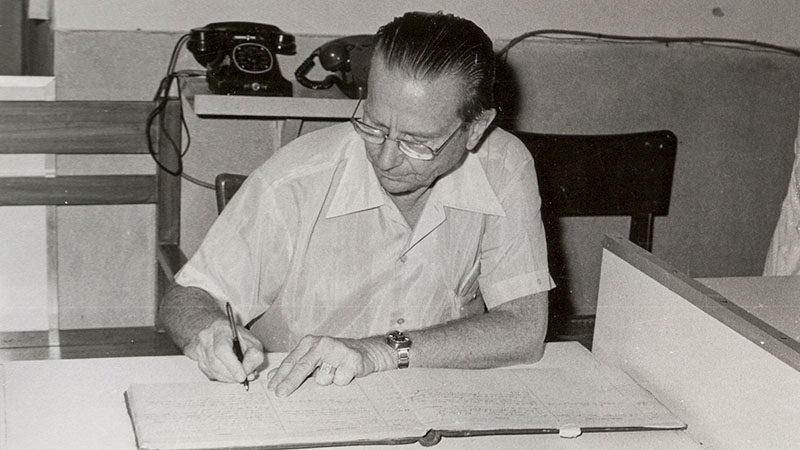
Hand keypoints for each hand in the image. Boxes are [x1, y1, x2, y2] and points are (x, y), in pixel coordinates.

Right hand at [185, 319, 264, 383]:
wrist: (226, 333)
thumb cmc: (241, 339)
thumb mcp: (254, 344)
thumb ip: (254, 357)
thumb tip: (248, 374)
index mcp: (221, 327)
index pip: (222, 349)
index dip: (232, 365)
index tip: (242, 377)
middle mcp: (206, 336)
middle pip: (215, 362)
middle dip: (231, 375)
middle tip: (243, 379)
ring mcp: (199, 347)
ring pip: (212, 370)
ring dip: (227, 378)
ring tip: (238, 376)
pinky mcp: (198, 358)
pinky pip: (209, 373)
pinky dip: (222, 377)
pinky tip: (230, 374)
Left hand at [266, 335, 393, 396]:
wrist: (367, 352)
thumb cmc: (336, 356)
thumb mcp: (313, 358)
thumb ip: (293, 366)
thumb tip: (271, 376)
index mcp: (310, 342)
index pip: (291, 361)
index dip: (281, 376)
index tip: (272, 389)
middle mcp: (323, 343)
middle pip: (302, 366)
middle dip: (290, 382)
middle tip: (280, 395)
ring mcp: (338, 350)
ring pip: (322, 378)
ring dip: (327, 381)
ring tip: (334, 373)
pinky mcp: (352, 360)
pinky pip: (339, 380)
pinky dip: (341, 381)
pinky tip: (346, 373)